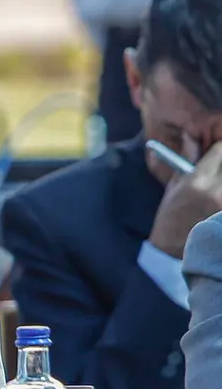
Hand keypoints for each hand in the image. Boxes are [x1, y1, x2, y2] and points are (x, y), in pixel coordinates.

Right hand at [149, 140, 221, 258]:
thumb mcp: (174, 188)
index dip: (220, 148)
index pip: (220, 149)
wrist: (175, 252)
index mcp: (197, 181)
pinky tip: (217, 202)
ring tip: (213, 191)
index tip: (218, 152)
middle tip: (215, 173)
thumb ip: (187, 160)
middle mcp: (216, 190)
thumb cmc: (171, 220)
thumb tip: (191, 136)